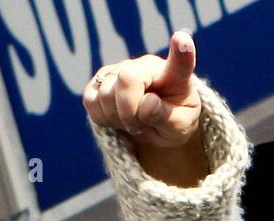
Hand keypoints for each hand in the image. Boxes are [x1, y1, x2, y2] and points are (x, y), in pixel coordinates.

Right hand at [84, 31, 206, 185]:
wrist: (154, 127)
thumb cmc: (172, 123)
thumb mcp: (179, 127)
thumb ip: (166, 117)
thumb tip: (149, 101)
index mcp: (174, 76)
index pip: (179, 63)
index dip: (180, 52)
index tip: (183, 40)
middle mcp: (145, 65)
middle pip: (127, 79)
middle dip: (130, 112)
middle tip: (142, 126)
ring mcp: (119, 69)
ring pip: (105, 94)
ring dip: (119, 119)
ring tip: (135, 122)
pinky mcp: (99, 80)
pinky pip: (91, 102)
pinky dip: (104, 118)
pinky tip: (118, 118)